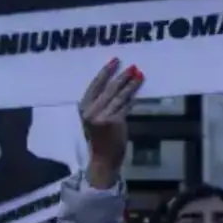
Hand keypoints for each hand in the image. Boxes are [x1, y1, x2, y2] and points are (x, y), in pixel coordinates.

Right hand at [79, 60, 143, 186]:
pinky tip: (138, 91)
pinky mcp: (114, 121)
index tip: (114, 61)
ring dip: (131, 85)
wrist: (102, 161)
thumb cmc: (98, 142)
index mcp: (83, 109)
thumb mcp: (92, 121)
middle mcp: (91, 111)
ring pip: (119, 96)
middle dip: (122, 76)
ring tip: (140, 75)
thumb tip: (117, 87)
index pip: (94, 86)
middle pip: (109, 89)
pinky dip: (132, 98)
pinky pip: (125, 106)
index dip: (105, 72)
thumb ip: (100, 106)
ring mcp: (103, 116)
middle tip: (132, 66)